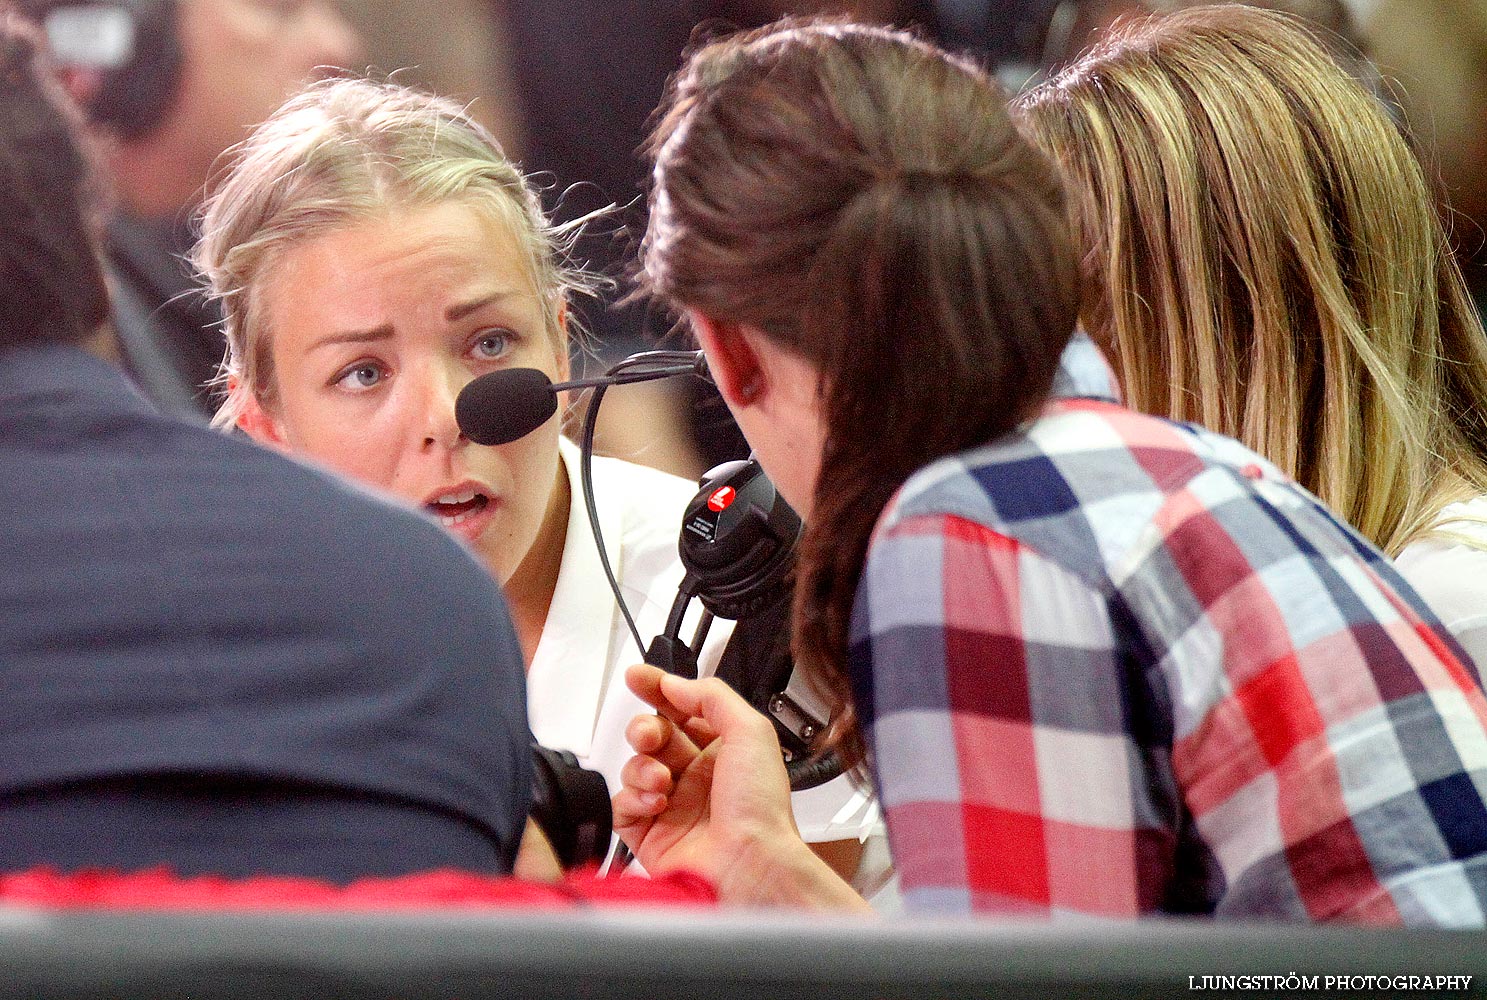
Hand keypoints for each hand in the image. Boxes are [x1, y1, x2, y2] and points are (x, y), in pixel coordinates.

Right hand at [612, 664, 872, 911]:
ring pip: (635, 767)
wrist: (751, 865)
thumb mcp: (751, 732)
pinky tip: (655, 803)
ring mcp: (672, 805)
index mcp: (723, 750)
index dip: (658, 689)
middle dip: (645, 729)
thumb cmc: (761, 811)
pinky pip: (622, 805)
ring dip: (642, 767)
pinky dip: (633, 799)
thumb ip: (712, 697)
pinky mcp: (651, 834)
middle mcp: (697, 776)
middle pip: (654, 735)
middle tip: (650, 736)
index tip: (638, 677)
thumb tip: (674, 684)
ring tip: (662, 780)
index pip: (682, 708)